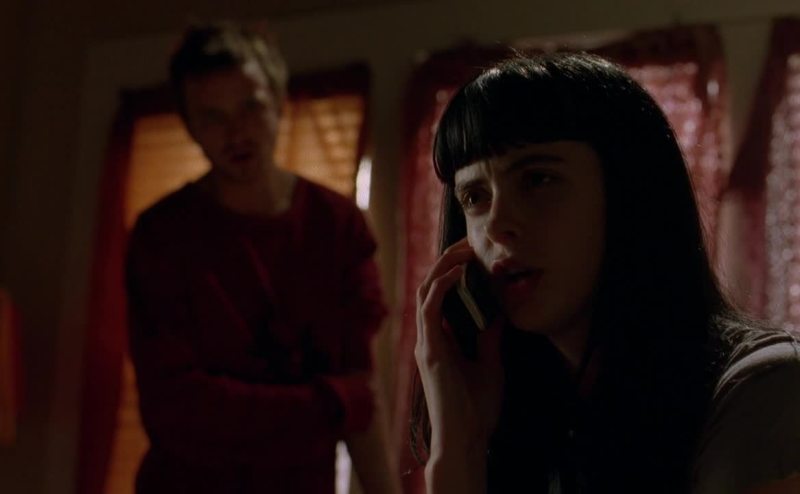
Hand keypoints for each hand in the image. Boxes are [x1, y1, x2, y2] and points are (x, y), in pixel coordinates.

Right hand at [415, 239, 503, 463]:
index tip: (473, 255)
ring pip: (425, 290)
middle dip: (447, 261)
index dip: (453, 271)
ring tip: (464, 250)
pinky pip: (430, 307)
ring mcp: (426, 342)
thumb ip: (489, 340)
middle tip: (468, 242)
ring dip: (444, 266)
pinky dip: (442, 285)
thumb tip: (497, 316)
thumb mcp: (490, 366)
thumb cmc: (476, 410)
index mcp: (440, 341)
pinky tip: (459, 272)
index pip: (440, 296)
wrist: (466, 439)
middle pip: (429, 286)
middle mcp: (428, 338)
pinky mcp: (429, 350)